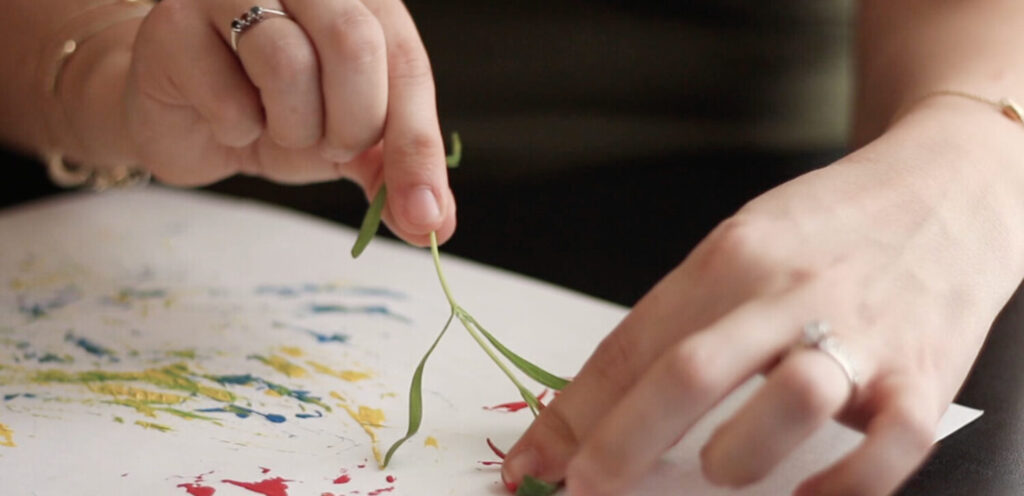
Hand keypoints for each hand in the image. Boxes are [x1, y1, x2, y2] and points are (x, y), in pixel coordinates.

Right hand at [125, 0, 454, 244]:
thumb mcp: (349, 142)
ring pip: (288, 62)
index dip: (418, 143)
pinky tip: (226, 118)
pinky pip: (226, 95)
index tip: (423, 212)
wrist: (187, 117)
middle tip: (332, 148)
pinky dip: (236, 130)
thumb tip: (434, 223)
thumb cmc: (275, 111)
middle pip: (354, 44)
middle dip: (352, 125)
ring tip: (275, 127)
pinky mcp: (174, 21)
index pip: (406, 61)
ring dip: (293, 128)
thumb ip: (394, 170)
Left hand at [500, 98, 1023, 494]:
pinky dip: (841, 489)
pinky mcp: (924, 373)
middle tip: (584, 488)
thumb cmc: (829, 226)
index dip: (572, 413)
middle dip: (621, 445)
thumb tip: (611, 399)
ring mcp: (860, 332)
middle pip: (688, 374)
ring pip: (786, 404)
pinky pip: (887, 449)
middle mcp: (787, 292)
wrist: (946, 187)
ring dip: (733, 456)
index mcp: (729, 258)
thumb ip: (686, 317)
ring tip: (715, 468)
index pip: (631, 345)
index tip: (533, 458)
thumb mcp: (742, 244)